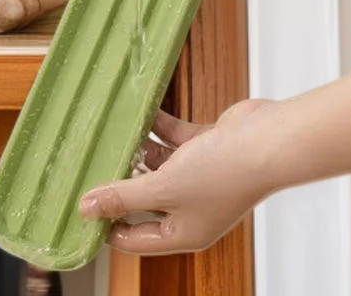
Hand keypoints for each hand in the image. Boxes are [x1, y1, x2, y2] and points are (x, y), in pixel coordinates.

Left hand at [78, 100, 277, 254]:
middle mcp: (191, 207)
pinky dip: (158, 128)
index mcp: (183, 231)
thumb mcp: (163, 188)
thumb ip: (124, 196)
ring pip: (159, 166)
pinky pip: (174, 139)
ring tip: (112, 137)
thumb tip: (86, 210)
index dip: (108, 227)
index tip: (82, 209)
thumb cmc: (223, 173)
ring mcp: (200, 176)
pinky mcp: (207, 147)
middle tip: (91, 167)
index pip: (136, 238)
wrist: (268, 141)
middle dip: (121, 183)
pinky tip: (141, 113)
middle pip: (145, 200)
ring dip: (139, 151)